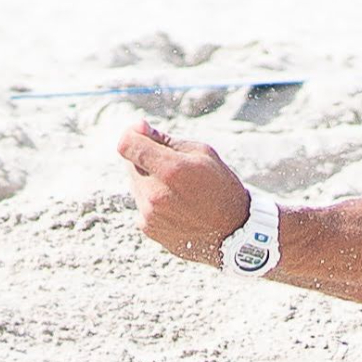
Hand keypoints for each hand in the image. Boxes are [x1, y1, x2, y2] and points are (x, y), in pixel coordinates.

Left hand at [115, 120, 250, 264]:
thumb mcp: (203, 154)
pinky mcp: (148, 228)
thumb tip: (139, 128)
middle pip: (131, 164)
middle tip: (172, 164)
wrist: (233, 233)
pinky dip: (153, 199)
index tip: (141, 131)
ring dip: (150, 179)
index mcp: (171, 170)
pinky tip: (177, 205)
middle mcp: (154, 194)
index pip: (127, 145)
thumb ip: (166, 140)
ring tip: (179, 188)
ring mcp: (149, 214)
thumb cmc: (222, 187)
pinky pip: (141, 204)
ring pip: (136, 184)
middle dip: (146, 158)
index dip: (132, 134)